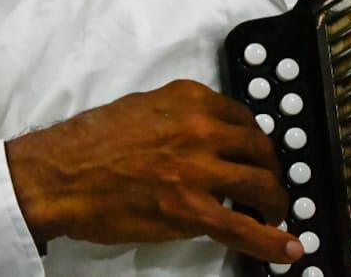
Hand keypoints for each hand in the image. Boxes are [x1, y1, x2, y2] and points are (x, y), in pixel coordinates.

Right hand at [4, 79, 302, 264]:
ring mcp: (199, 169)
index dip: (255, 142)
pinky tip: (289, 251)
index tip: (257, 156)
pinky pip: (244, 227)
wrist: (60, 175)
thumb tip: (208, 140)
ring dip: (274, 202)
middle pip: (259, 148)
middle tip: (268, 187)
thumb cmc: (90, 143)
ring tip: (273, 214)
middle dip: (270, 170)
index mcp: (189, 99)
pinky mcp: (192, 209)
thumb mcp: (144, 109)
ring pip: (260, 185)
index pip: (242, 117)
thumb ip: (181, 118)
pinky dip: (273, 242)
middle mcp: (201, 128)